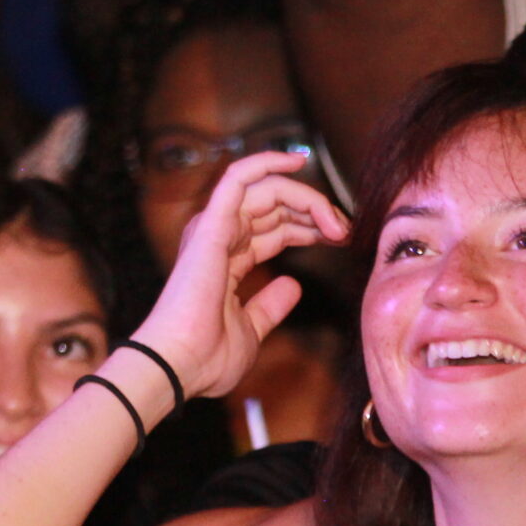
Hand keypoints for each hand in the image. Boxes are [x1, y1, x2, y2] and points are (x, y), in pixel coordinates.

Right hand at [126, 150, 347, 400]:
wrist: (179, 365)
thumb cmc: (207, 358)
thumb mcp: (252, 330)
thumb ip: (270, 306)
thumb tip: (292, 286)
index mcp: (226, 260)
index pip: (276, 228)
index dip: (311, 228)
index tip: (343, 238)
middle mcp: (219, 238)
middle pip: (276, 206)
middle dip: (316, 212)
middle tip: (346, 230)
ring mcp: (214, 228)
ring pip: (267, 189)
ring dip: (307, 198)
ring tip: (335, 220)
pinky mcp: (213, 223)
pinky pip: (239, 178)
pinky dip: (267, 162)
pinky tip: (297, 160)